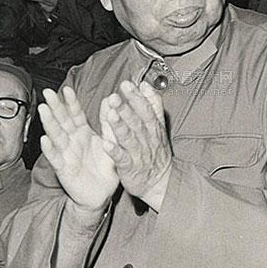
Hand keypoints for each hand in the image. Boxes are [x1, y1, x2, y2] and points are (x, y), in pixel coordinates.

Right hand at [38, 87, 117, 213]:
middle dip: (55, 107)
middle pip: (62, 121)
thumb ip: (109, 123)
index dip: (71, 102)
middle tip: (47, 93)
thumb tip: (110, 100)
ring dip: (49, 123)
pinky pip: (56, 158)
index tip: (67, 89)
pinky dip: (50, 149)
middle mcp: (73, 141)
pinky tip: (45, 140)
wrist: (102, 195)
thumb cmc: (105, 168)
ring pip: (56, 136)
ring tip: (44, 110)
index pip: (76, 114)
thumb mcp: (111, 142)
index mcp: (83, 133)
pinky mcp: (64, 169)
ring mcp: (66, 154)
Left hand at [101, 80, 171, 211]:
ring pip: (129, 138)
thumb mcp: (159, 126)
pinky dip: (115, 151)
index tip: (126, 85)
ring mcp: (139, 153)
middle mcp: (147, 139)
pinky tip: (106, 144)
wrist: (160, 182)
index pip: (146, 109)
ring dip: (120, 126)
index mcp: (154, 127)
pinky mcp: (130, 168)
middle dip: (126, 108)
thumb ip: (153, 105)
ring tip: (111, 115)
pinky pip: (122, 159)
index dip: (136, 97)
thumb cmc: (156, 151)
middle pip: (137, 121)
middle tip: (114, 97)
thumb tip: (145, 85)